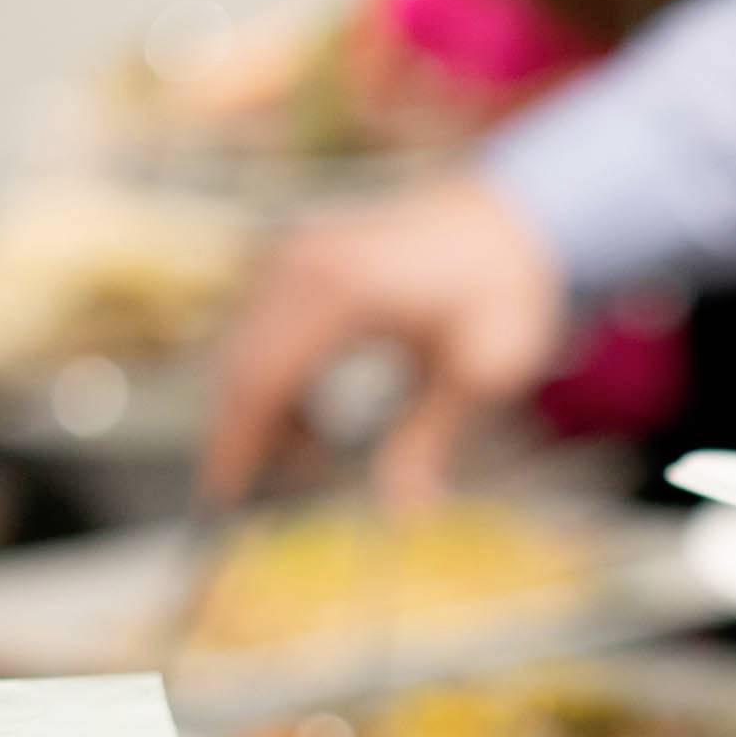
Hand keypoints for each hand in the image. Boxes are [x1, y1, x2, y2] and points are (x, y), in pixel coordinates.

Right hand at [199, 176, 565, 508]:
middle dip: (243, 433)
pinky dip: (276, 380)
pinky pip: (262, 329)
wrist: (511, 222)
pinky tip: (313, 422)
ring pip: (245, 349)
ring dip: (261, 410)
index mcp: (340, 289)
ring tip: (311, 457)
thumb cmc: (502, 290)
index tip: (224, 495)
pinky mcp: (299, 258)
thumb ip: (428, 442)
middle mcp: (303, 263)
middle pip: (241, 365)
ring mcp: (296, 254)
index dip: (236, 442)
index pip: (261, 379)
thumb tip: (402, 514)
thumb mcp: (476, 375)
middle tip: (253, 496)